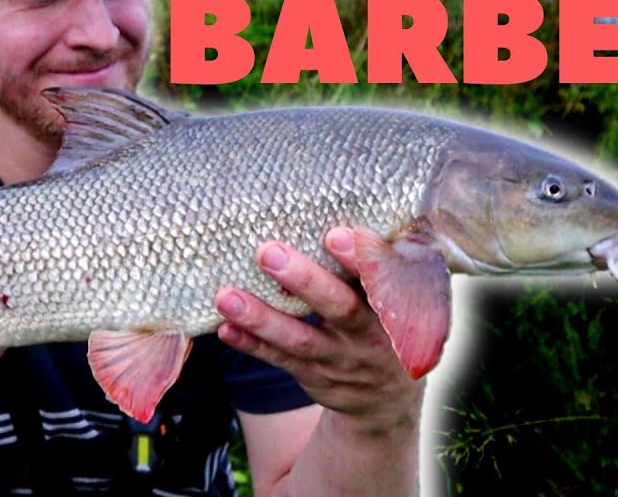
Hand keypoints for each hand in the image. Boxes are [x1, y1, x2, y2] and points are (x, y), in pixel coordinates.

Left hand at [215, 226, 423, 423]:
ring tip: (226, 296)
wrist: (386, 400)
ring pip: (300, 340)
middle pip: (339, 308)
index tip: (335, 234)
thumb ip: (365, 269)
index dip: (360, 259)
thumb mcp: (388, 301)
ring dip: (260, 317)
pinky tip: (226, 328)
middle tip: (267, 252)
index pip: (379, 280)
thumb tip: (327, 216)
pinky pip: (281, 361)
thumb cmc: (380, 326)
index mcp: (391, 306)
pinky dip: (252, 345)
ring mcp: (341, 361)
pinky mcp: (316, 378)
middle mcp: (369, 336)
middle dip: (304, 281)